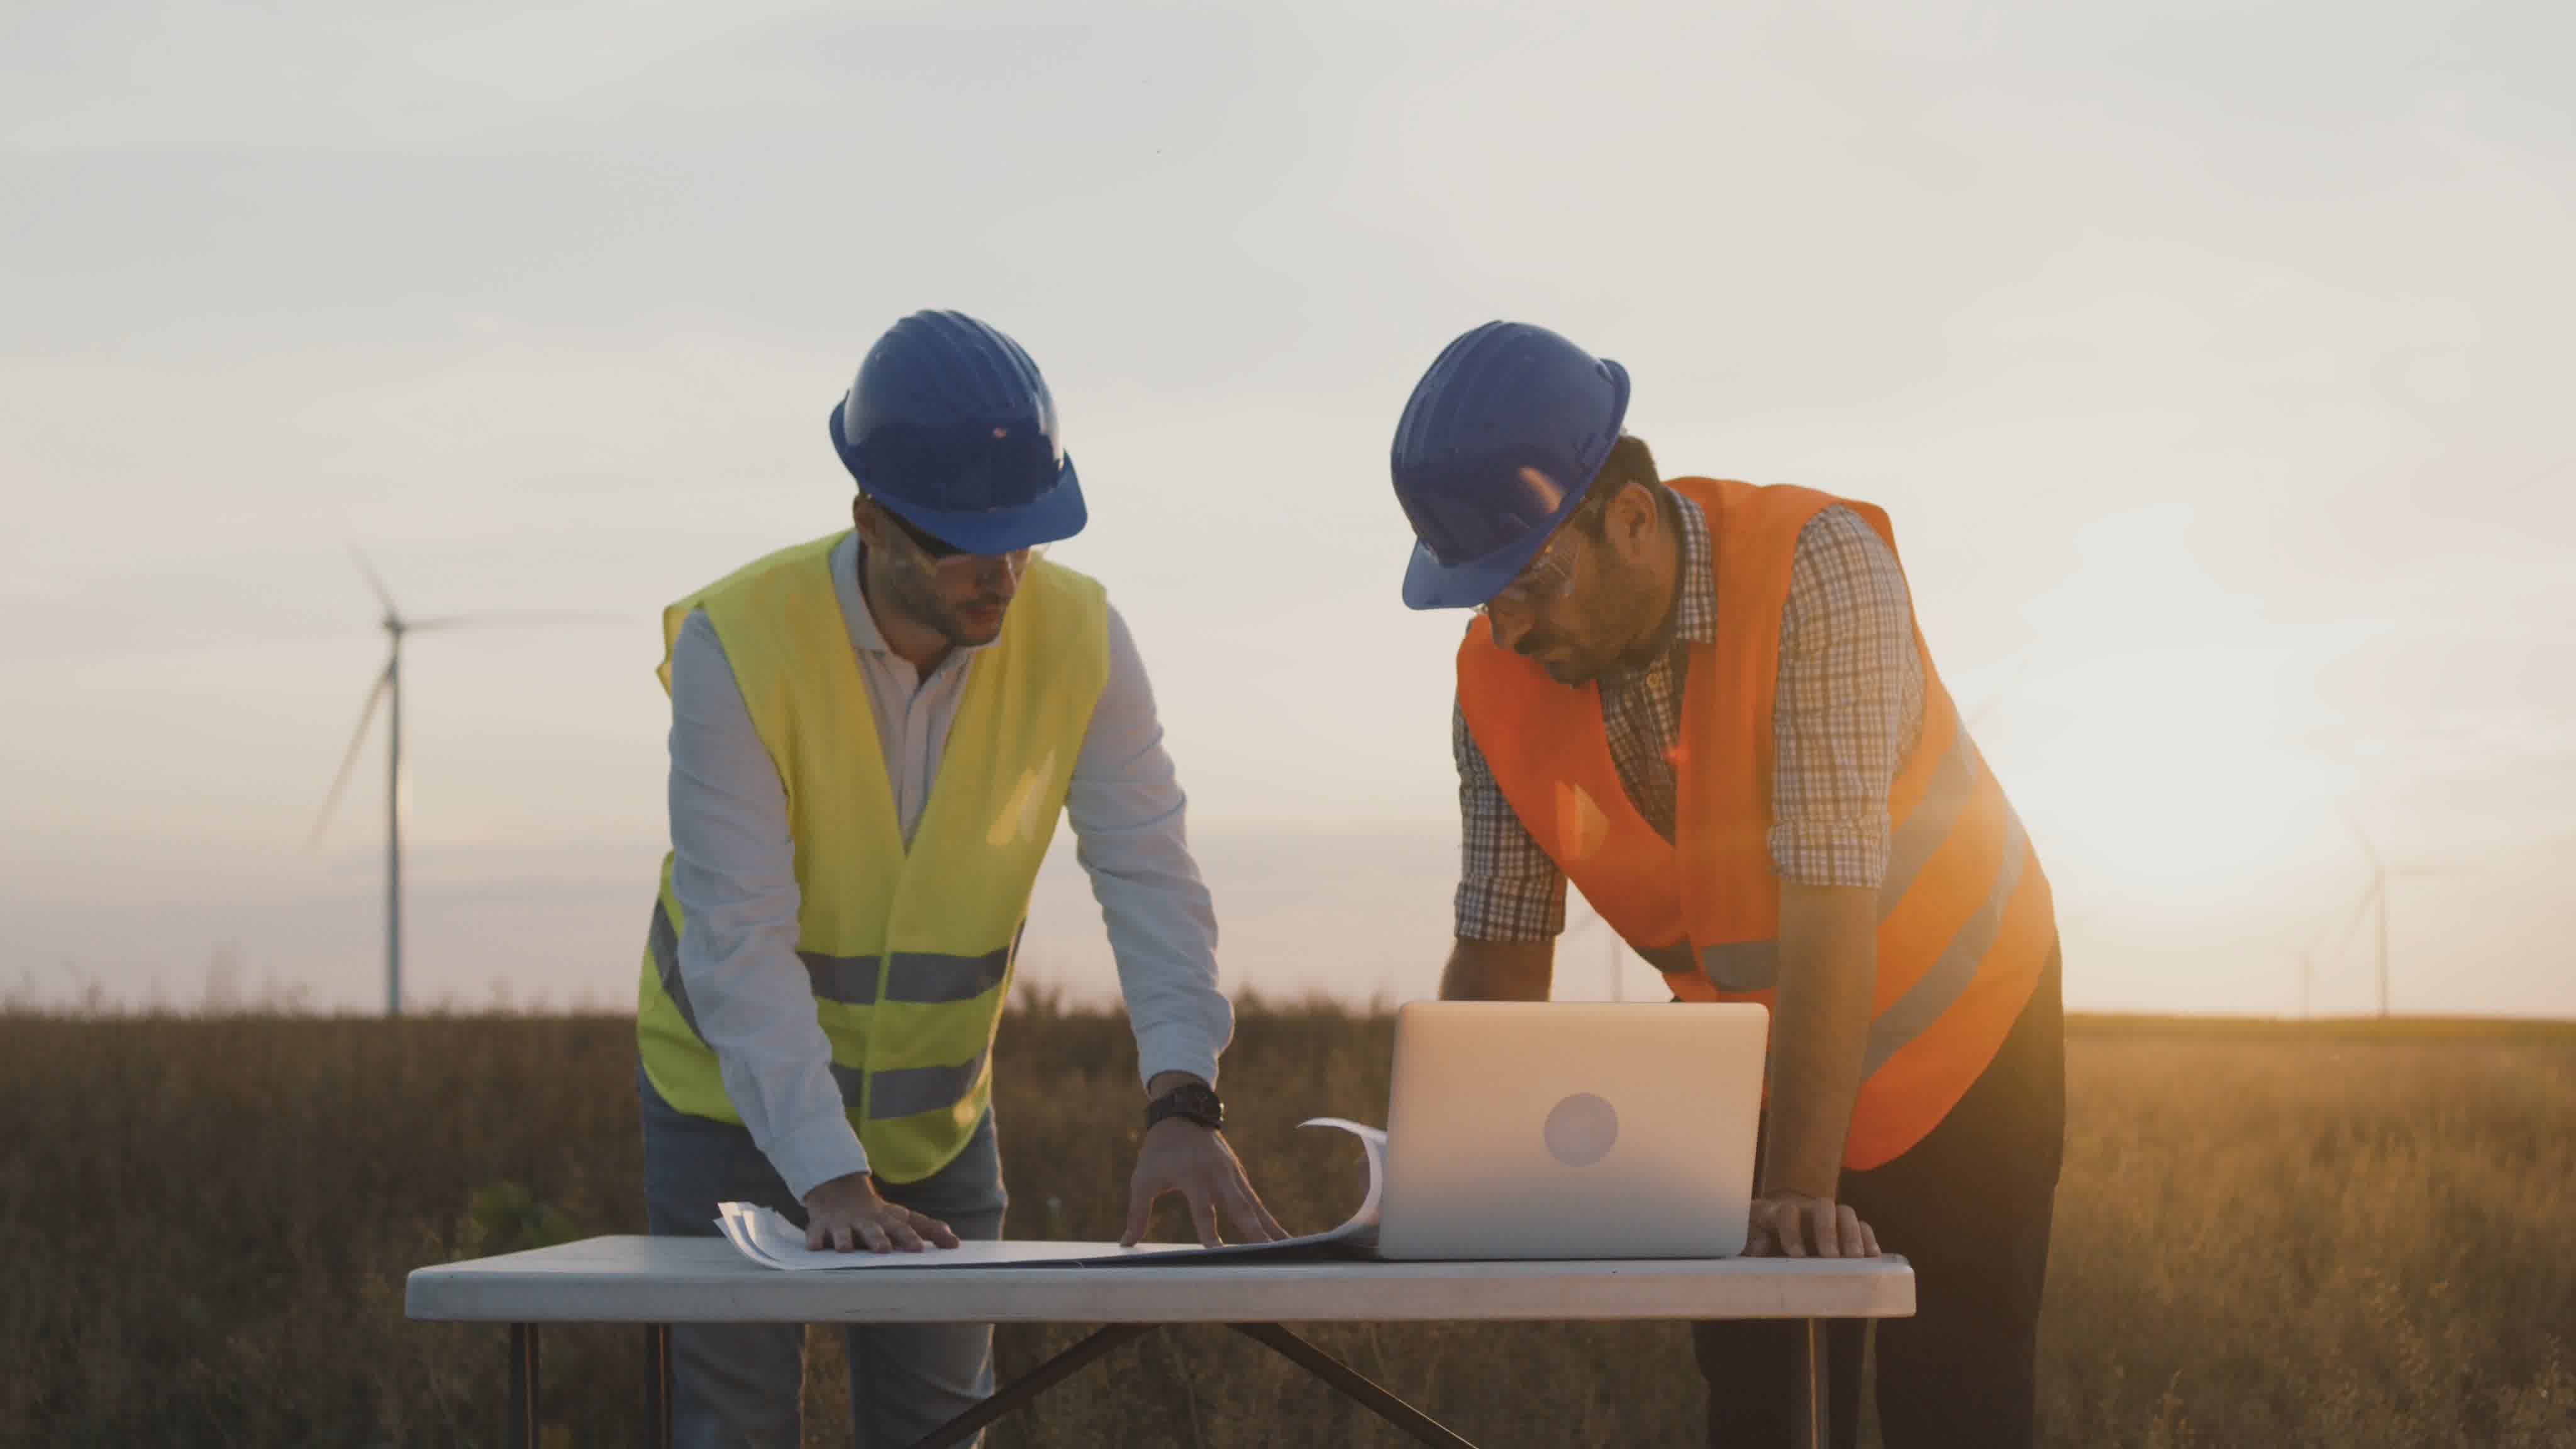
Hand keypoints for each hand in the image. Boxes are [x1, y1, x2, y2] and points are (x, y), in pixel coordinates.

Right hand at [802, 1171, 961, 1253]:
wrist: (838, 1193)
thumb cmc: (877, 1215)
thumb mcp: (901, 1218)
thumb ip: (928, 1229)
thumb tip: (955, 1243)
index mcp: (887, 1220)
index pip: (903, 1227)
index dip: (911, 1236)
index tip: (919, 1248)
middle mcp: (866, 1222)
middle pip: (874, 1230)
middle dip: (878, 1239)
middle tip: (884, 1250)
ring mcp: (843, 1224)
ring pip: (844, 1233)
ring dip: (845, 1239)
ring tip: (845, 1248)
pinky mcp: (821, 1227)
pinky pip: (816, 1234)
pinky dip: (815, 1240)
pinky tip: (815, 1247)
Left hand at [1119, 1119, 1287, 1246]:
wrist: (1183, 1114)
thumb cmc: (1159, 1150)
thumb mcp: (1143, 1179)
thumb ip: (1137, 1212)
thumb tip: (1126, 1243)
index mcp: (1193, 1177)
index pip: (1203, 1212)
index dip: (1210, 1234)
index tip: (1218, 1254)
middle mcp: (1218, 1177)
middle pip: (1240, 1209)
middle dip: (1256, 1233)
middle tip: (1270, 1255)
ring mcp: (1233, 1175)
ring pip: (1255, 1206)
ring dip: (1271, 1228)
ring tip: (1289, 1250)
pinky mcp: (1239, 1176)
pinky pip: (1257, 1201)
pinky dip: (1269, 1219)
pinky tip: (1282, 1237)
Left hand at [1745, 1192, 1879, 1258]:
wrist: (1777, 1224)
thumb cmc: (1761, 1236)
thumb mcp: (1749, 1238)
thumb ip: (1750, 1242)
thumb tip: (1760, 1245)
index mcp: (1779, 1212)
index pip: (1787, 1212)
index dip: (1792, 1231)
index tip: (1796, 1255)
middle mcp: (1806, 1209)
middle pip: (1823, 1206)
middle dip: (1828, 1231)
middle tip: (1831, 1257)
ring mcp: (1828, 1216)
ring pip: (1845, 1214)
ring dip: (1852, 1236)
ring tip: (1856, 1259)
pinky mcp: (1846, 1228)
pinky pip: (1863, 1227)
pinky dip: (1869, 1241)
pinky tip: (1873, 1259)